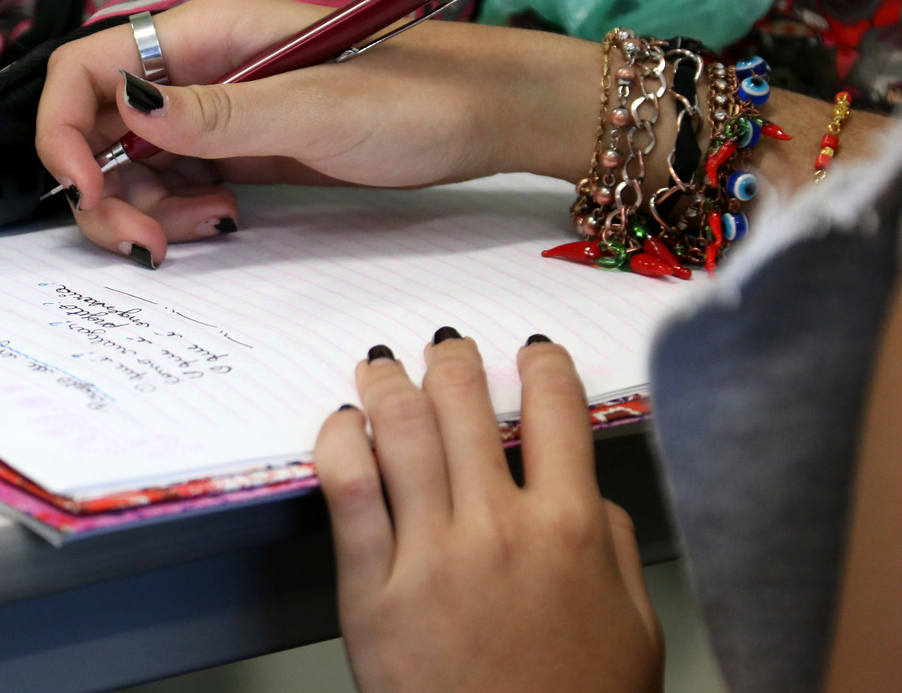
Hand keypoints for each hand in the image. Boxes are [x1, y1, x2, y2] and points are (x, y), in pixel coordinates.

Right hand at [36, 0, 604, 264]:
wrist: (486, 115)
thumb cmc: (418, 94)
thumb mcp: (315, 108)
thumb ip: (219, 114)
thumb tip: (126, 108)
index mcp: (206, 33)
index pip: (88, 67)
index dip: (64, 130)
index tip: (88, 189)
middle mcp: (200, 67)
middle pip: (100, 124)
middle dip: (102, 188)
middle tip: (144, 245)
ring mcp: (220, 109)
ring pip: (134, 162)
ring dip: (143, 209)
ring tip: (201, 231)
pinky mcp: (243, 146)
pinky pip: (179, 181)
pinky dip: (180, 212)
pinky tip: (219, 222)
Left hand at [314, 334, 662, 692]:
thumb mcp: (635, 629)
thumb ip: (618, 548)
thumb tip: (590, 492)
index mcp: (573, 532)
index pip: (558, 414)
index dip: (545, 368)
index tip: (534, 352)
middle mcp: (501, 529)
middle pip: (468, 407)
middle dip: (454, 361)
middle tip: (444, 346)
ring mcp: (433, 554)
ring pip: (403, 431)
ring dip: (390, 383)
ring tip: (383, 367)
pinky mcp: (371, 587)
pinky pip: (348, 489)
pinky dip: (340, 440)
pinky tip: (342, 422)